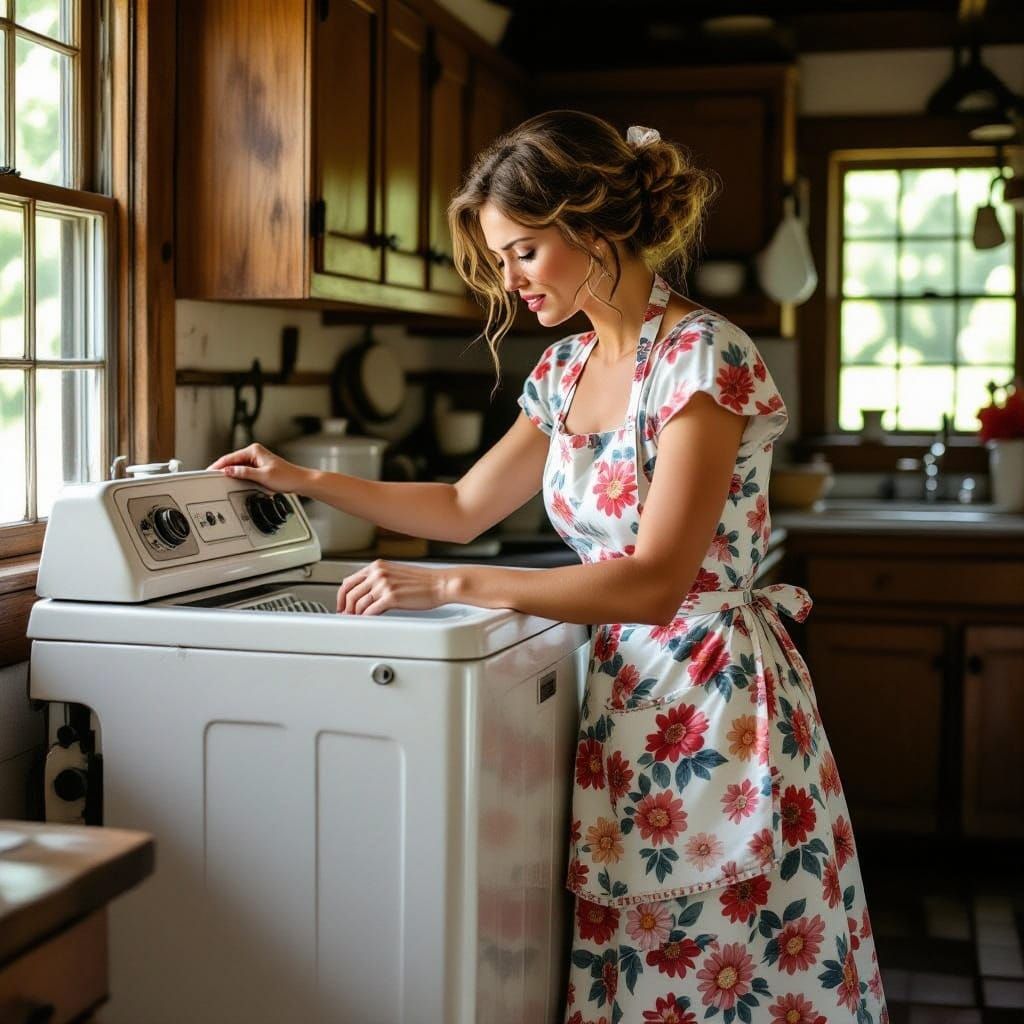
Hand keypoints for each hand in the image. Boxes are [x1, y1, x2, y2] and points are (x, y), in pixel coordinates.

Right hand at [206, 443, 307, 493]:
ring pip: (238, 466)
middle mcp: (255, 453)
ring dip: (231, 473)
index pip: (231, 457)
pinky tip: (234, 481)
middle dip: (223, 469)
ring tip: (220, 480)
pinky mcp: (260, 467)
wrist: (299, 481)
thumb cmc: (286, 477)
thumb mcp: (262, 476)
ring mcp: (257, 460)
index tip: (209, 471)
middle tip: (211, 477)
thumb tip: (228, 471)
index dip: (219, 465)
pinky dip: (238, 476)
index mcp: (254, 450)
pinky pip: (244, 470)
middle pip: (233, 461)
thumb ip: (243, 473)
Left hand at [336, 559, 453, 615]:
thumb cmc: (424, 581)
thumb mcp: (397, 574)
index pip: (349, 581)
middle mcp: (378, 573)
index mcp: (378, 566)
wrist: (440, 584)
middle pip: (350, 593)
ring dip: (355, 615)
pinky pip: (370, 611)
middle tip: (345, 617)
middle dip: (345, 608)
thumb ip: (380, 580)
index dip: (341, 596)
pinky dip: (365, 618)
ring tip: (356, 621)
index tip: (342, 605)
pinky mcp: (391, 597)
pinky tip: (367, 621)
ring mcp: (384, 585)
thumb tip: (367, 595)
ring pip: (358, 603)